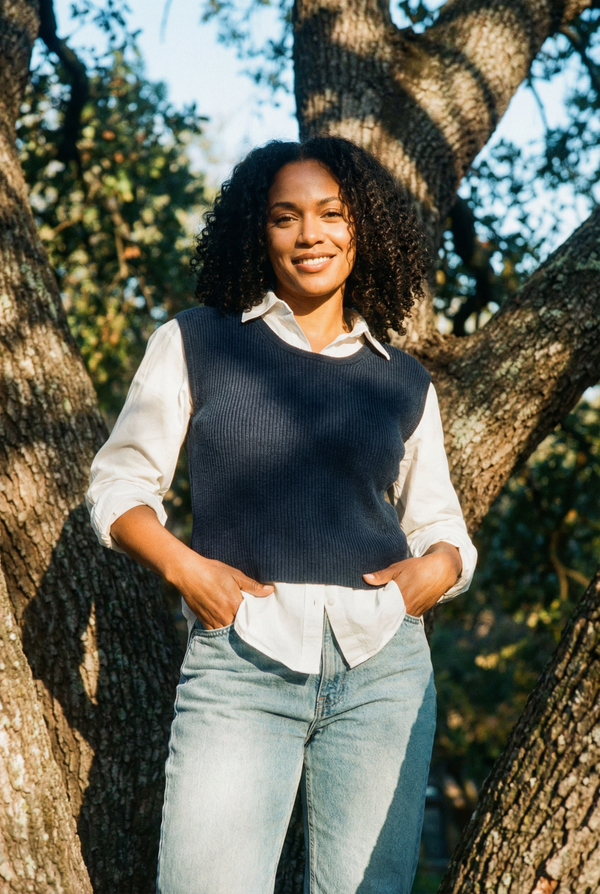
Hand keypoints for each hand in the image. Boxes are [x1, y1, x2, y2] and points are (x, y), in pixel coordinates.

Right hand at [110, 505, 273, 630]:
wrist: (188, 573)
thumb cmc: (212, 571)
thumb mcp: (235, 575)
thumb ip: (253, 586)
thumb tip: (270, 591)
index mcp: (235, 604)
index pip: (250, 619)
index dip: (256, 620)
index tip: (261, 619)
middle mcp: (224, 615)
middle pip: (239, 628)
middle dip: (245, 627)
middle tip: (252, 625)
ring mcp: (213, 620)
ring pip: (228, 632)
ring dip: (233, 631)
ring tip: (240, 627)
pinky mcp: (204, 621)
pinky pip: (215, 632)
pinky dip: (221, 632)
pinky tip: (225, 627)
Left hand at [363, 541, 461, 617]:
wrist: (441, 570)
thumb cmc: (417, 567)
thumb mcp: (398, 568)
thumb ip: (381, 575)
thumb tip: (364, 578)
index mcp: (399, 595)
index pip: (381, 607)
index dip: (372, 609)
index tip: (363, 609)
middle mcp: (407, 607)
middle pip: (388, 615)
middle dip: (379, 614)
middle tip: (368, 613)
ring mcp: (414, 612)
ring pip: (397, 618)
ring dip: (389, 616)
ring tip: (380, 612)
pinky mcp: (420, 613)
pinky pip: (406, 617)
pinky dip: (398, 615)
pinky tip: (392, 612)